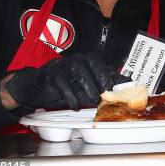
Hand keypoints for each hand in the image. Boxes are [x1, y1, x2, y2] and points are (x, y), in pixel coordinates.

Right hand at [4, 53, 128, 110]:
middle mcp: (80, 59)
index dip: (117, 80)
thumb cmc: (67, 85)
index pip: (108, 69)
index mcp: (92, 62)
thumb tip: (124, 93)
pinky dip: (71, 96)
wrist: (38, 85)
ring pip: (81, 72)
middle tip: (108, 96)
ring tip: (93, 101)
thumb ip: (103, 89)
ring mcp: (66, 64)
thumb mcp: (87, 88)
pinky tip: (75, 106)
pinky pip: (64, 83)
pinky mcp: (53, 73)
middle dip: (103, 81)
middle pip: (95, 65)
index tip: (125, 92)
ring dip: (89, 88)